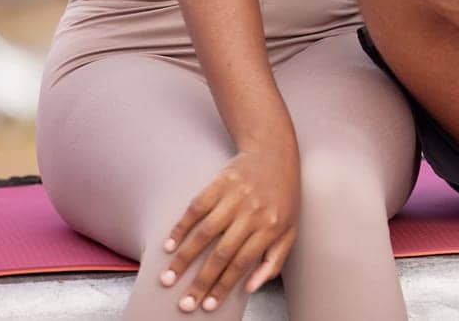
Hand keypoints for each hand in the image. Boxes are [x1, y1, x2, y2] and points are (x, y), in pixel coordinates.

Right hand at [160, 143, 299, 311]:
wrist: (274, 152)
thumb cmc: (283, 196)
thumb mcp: (290, 229)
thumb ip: (274, 261)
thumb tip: (250, 288)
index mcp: (270, 227)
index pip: (242, 264)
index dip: (223, 287)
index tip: (206, 306)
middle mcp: (252, 213)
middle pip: (222, 254)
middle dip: (200, 282)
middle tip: (184, 303)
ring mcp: (235, 196)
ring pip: (205, 233)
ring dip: (184, 259)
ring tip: (168, 279)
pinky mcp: (220, 182)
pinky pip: (196, 208)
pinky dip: (181, 228)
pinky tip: (169, 245)